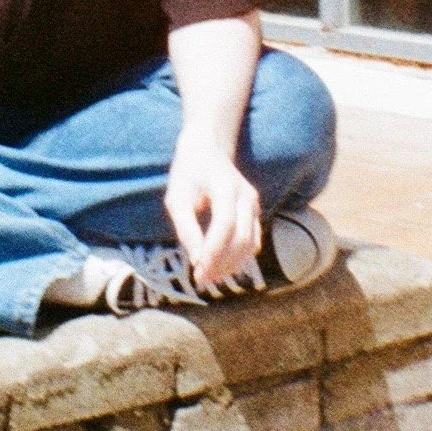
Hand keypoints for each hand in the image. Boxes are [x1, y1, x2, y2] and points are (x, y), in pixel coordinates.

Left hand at [164, 128, 262, 290]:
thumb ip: (186, 228)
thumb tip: (196, 260)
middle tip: (201, 280)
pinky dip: (240, 258)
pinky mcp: (255, 213)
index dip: (213, 250)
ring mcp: (254, 204)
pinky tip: (221, 268)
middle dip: (222, 263)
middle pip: (242, 237)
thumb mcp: (176, 198)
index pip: (226, 224)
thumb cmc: (187, 174)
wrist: (207, 150)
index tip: (198, 270)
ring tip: (209, 277)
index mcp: (225, 186)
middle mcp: (246, 195)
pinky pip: (253, 241)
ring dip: (232, 265)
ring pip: (251, 243)